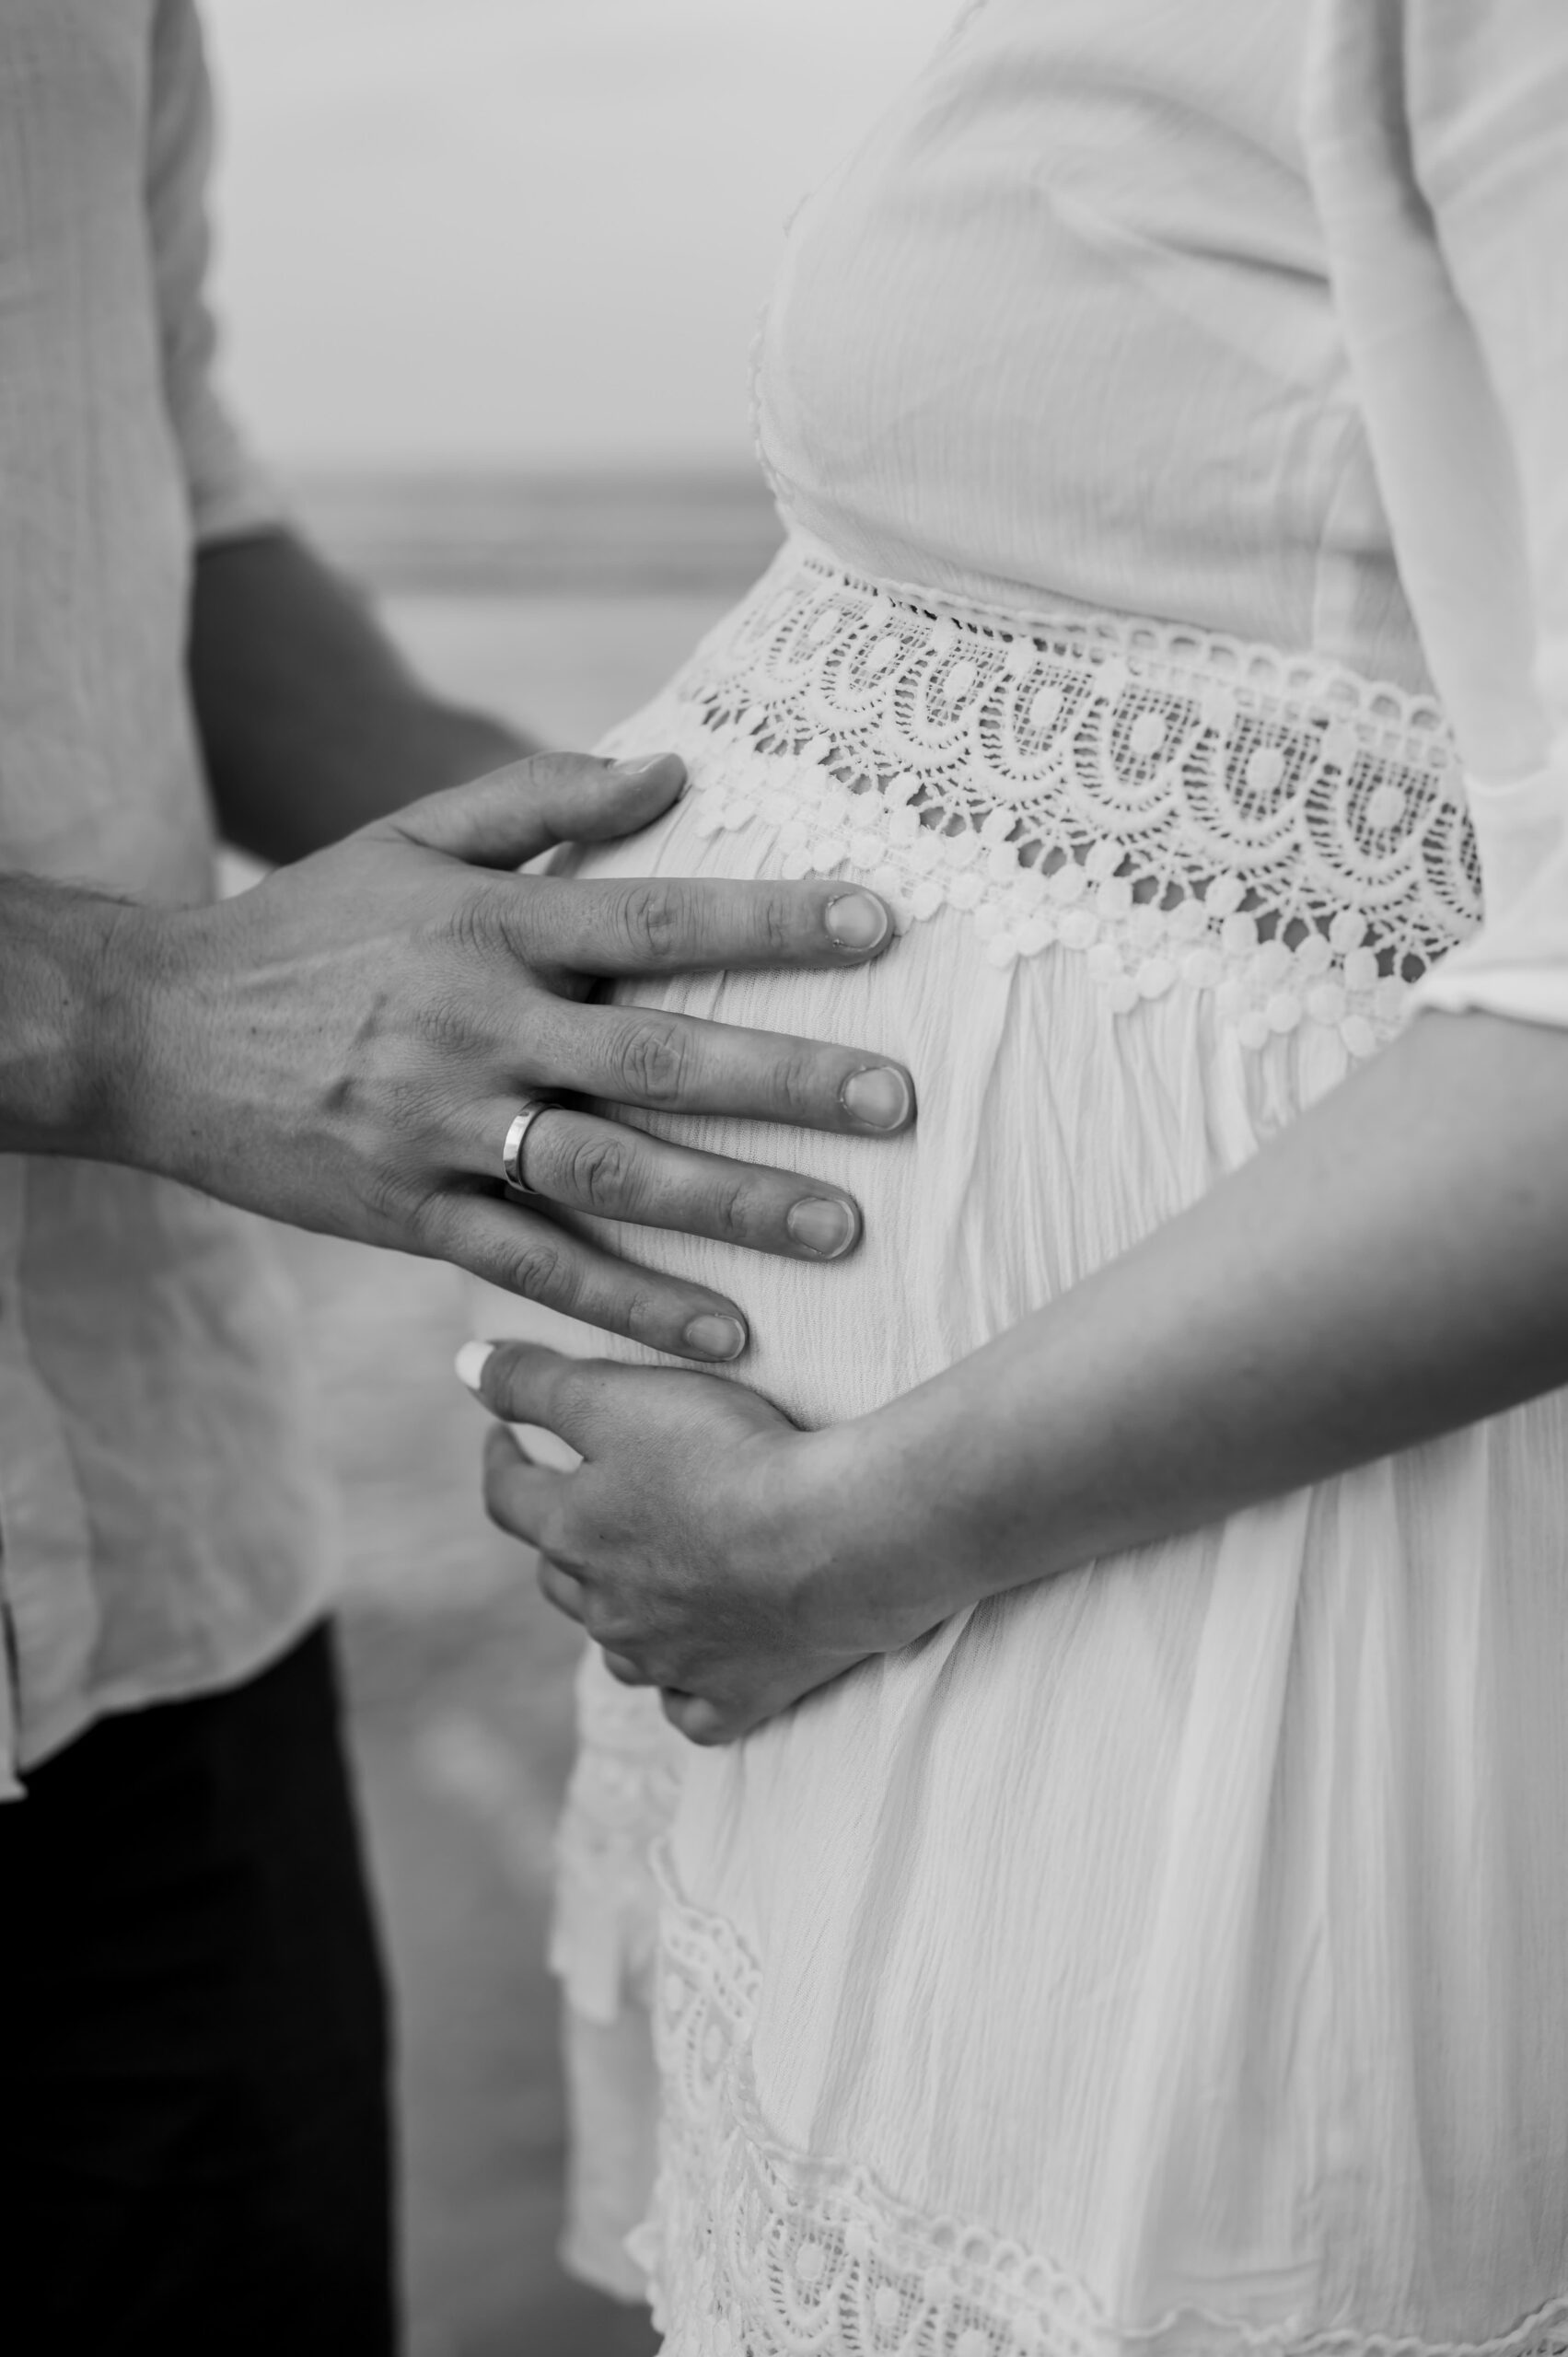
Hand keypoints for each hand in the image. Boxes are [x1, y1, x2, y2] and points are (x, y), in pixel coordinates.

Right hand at [109, 751, 914, 1359]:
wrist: (154, 1031)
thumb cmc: (306, 927)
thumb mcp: (409, 836)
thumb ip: (541, 798)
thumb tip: (674, 768)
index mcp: (488, 929)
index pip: (653, 920)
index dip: (768, 923)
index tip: (876, 926)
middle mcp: (475, 1028)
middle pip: (653, 1058)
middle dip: (784, 1081)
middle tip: (897, 1103)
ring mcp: (441, 1130)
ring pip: (608, 1172)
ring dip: (731, 1204)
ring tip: (843, 1228)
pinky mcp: (409, 1214)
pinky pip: (536, 1265)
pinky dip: (631, 1303)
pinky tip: (724, 1332)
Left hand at [461, 1336, 942, 1742]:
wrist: (836, 1538)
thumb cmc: (728, 1457)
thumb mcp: (619, 1396)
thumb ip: (534, 1382)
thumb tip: (465, 1367)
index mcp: (574, 1534)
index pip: (508, 1498)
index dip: (501, 1462)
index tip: (503, 1439)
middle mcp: (608, 1610)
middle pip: (560, 1577)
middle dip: (562, 1540)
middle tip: (581, 1508)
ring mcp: (670, 1662)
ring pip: (620, 1647)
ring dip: (620, 1616)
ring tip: (639, 1585)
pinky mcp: (734, 1697)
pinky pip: (689, 1708)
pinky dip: (685, 1688)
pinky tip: (692, 1673)